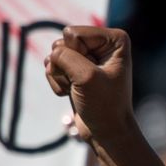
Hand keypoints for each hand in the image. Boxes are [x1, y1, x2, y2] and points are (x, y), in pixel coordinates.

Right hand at [45, 26, 134, 146]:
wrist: (105, 131)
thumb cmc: (104, 105)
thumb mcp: (85, 76)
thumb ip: (64, 56)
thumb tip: (51, 55)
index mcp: (114, 39)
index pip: (73, 34)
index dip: (76, 56)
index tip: (93, 74)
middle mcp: (102, 43)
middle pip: (62, 43)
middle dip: (66, 66)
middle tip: (84, 83)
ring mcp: (87, 56)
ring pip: (55, 55)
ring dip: (60, 76)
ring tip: (78, 89)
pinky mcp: (75, 69)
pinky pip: (52, 67)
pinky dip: (57, 82)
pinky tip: (71, 93)